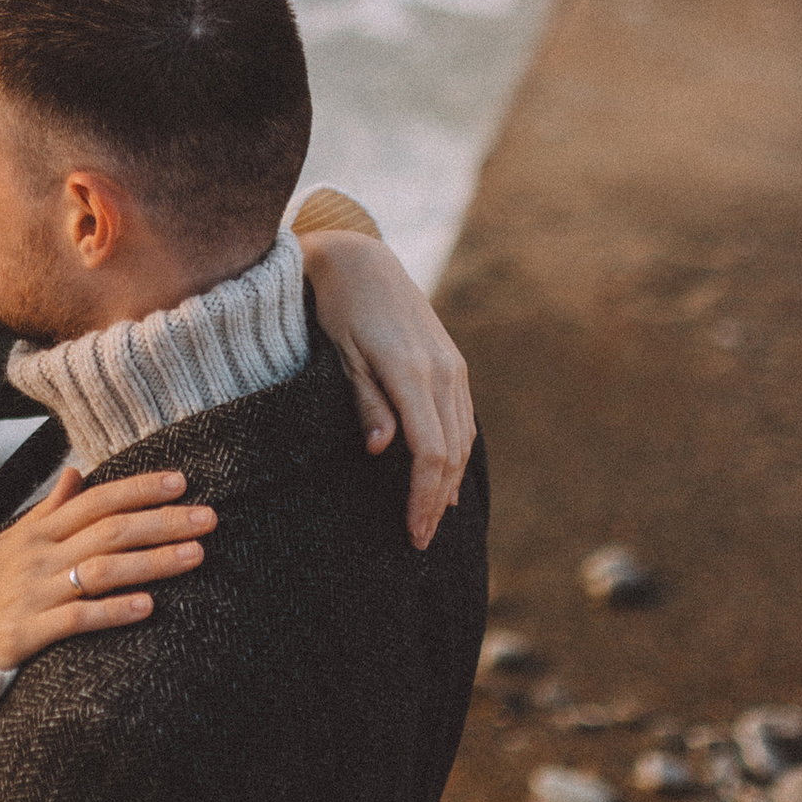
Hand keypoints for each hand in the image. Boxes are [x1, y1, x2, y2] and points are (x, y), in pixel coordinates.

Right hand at [0, 464, 215, 666]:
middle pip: (109, 530)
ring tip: (195, 555)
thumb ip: (48, 509)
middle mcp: (39, 556)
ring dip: (152, 561)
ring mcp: (35, 593)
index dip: (138, 489)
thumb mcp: (11, 539)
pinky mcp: (30, 631)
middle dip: (162, 521)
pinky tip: (147, 606)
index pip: (96, 500)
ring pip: (101, 570)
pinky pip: (77, 618)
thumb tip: (75, 472)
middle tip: (208, 518)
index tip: (181, 483)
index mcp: (38, 531)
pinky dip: (113, 610)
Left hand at [299, 228, 473, 548]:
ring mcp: (452, 367)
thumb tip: (381, 450)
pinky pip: (461, 419)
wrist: (361, 260)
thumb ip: (365, 401)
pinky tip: (446, 480)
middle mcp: (442, 372)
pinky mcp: (452, 363)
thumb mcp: (341, 355)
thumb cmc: (339, 308)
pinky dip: (456, 454)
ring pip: (462, 439)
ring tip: (431, 520)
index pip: (429, 452)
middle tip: (420, 541)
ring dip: (450, 483)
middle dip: (436, 501)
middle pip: (451, 453)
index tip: (413, 533)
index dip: (422, 497)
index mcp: (412, 372)